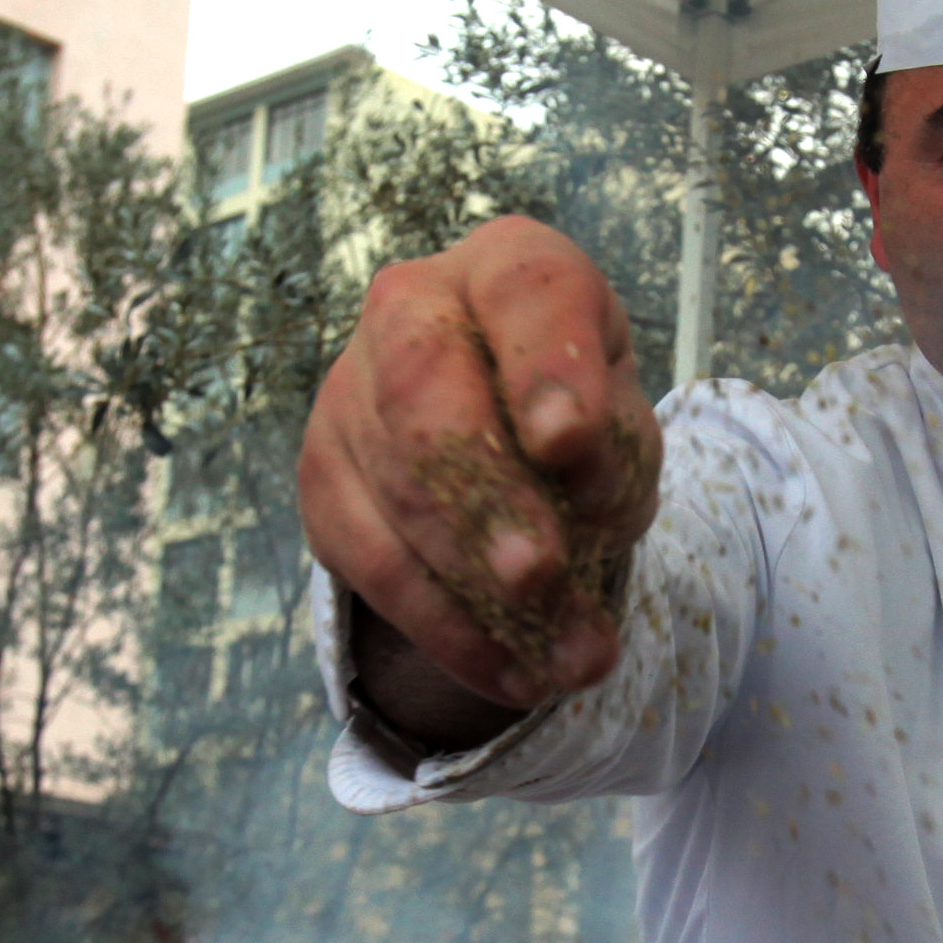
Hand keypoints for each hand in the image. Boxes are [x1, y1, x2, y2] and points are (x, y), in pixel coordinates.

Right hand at [300, 215, 662, 712]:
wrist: (496, 432)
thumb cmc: (574, 414)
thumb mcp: (622, 420)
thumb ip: (612, 444)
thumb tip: (579, 477)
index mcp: (509, 268)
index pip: (524, 297)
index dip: (546, 369)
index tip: (570, 441)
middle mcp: (411, 307)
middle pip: (431, 398)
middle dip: (488, 497)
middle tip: (540, 576)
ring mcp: (349, 389)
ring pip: (400, 494)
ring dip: (486, 595)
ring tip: (574, 663)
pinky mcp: (321, 475)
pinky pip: (374, 563)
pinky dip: (450, 630)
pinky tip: (515, 674)